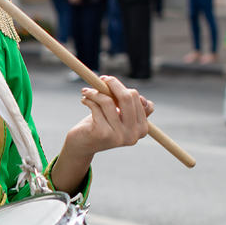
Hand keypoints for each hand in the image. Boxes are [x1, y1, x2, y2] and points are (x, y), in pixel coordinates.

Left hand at [49, 77, 152, 194]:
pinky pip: (97, 106)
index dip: (122, 87)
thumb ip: (132, 106)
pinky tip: (84, 100)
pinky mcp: (103, 133)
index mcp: (142, 129)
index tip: (109, 82)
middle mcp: (133, 134)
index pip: (138, 99)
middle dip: (112, 83)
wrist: (83, 145)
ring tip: (87, 91)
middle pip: (127, 97)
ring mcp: (119, 135)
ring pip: (109, 101)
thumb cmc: (102, 125)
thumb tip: (142, 98)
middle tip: (100, 79)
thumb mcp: (120, 115)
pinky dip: (89, 99)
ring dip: (95, 92)